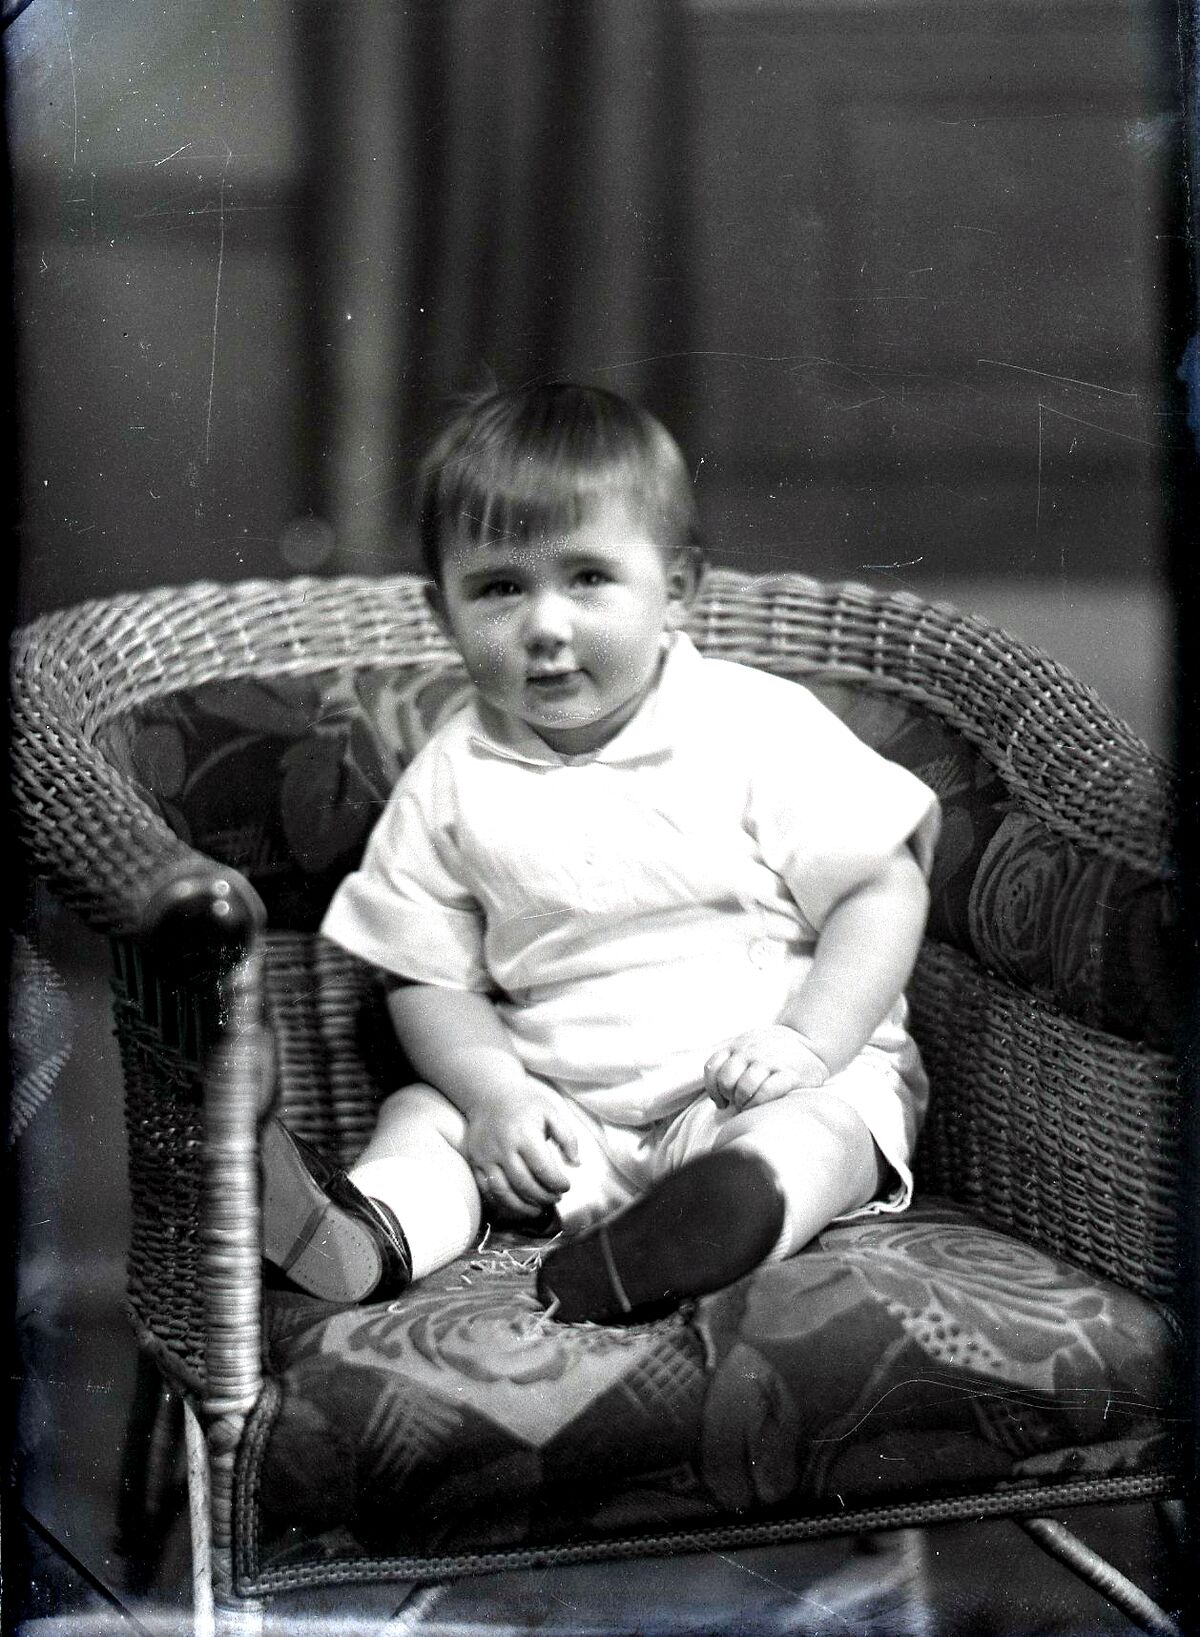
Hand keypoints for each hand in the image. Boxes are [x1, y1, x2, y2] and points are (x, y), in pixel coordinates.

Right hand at [464, 1080, 579, 1219]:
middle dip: (544, 1197)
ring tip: (538, 1208)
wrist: (490, 1095)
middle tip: (555, 1198)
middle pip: (524, 1184)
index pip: (543, 1168)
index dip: (557, 1183)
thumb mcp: (551, 1112)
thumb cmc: (525, 1104)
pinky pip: (487, 1189)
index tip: (566, 1186)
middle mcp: (503, 1148)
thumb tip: (576, 1163)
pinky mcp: (476, 1162)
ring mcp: (486, 1157)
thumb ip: (567, 1137)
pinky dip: (503, 1202)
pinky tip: (517, 1204)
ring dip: (523, 1206)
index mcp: (524, 1135)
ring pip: (504, 1192)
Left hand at [705, 1025, 829, 1110]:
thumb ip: (733, 1059)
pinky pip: (766, 1092)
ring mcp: (771, 1061)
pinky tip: (759, 1106)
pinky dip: (758, 1103)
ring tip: (747, 1106)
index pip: (713, 1066)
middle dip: (728, 1095)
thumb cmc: (775, 1053)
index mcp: (739, 1045)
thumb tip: (716, 1090)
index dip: (712, 1088)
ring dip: (742, 1102)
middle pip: (726, 1079)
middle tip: (736, 1102)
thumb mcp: (751, 1047)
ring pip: (744, 1086)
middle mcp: (752, 1051)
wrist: (812, 1045)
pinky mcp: (790, 1074)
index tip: (721, 1100)